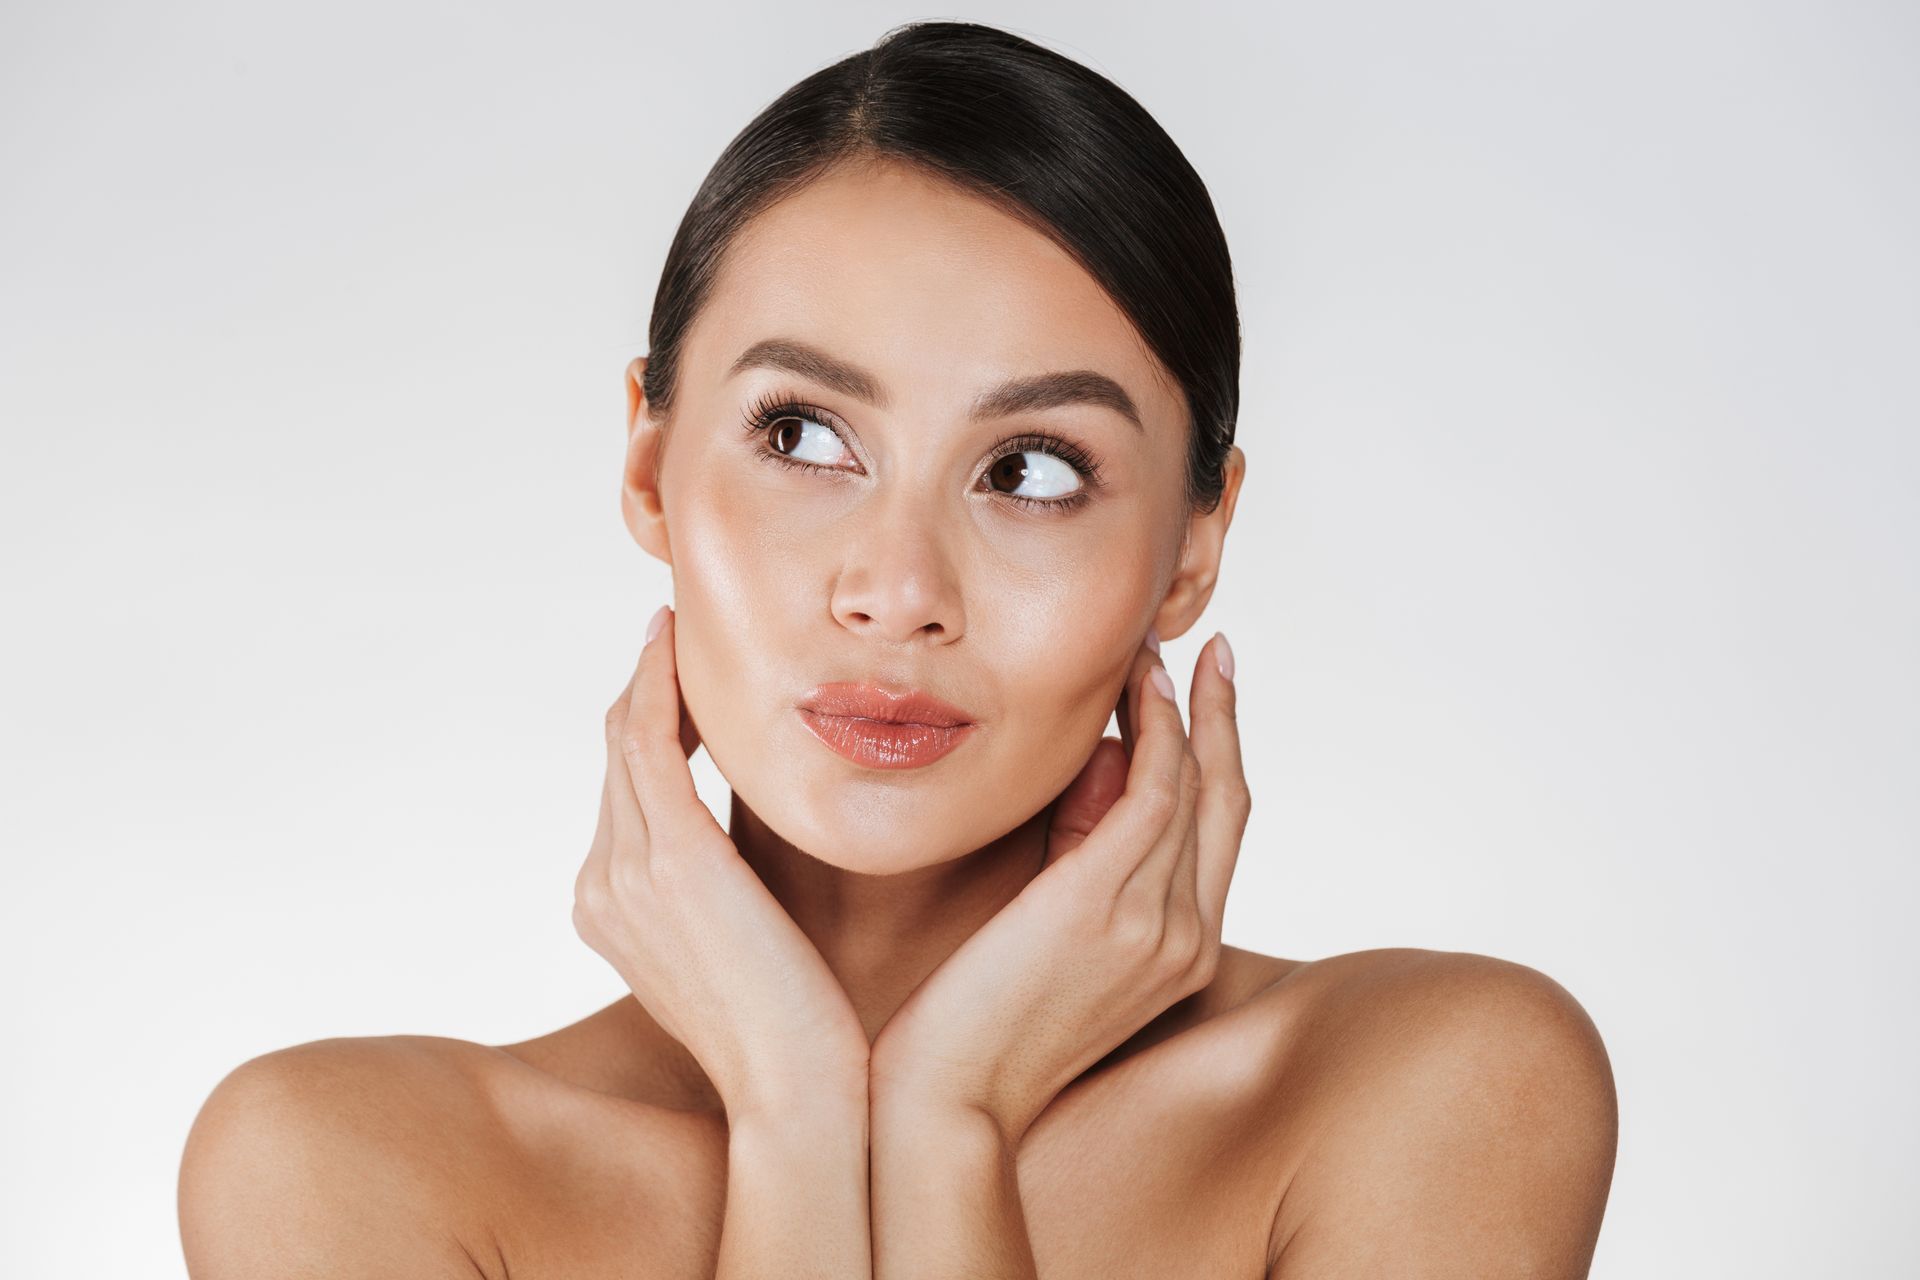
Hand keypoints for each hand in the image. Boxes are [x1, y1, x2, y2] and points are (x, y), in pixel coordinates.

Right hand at [572, 604, 870, 1119]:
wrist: (801, 1097)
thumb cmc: (799, 1033)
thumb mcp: (747, 949)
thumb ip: (732, 895)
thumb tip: (759, 855)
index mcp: (610, 911)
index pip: (624, 792)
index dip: (651, 726)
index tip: (687, 679)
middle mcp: (601, 887)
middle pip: (616, 756)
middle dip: (647, 689)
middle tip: (684, 632)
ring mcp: (625, 873)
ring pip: (626, 739)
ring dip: (652, 674)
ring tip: (684, 628)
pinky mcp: (670, 859)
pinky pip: (647, 742)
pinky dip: (658, 684)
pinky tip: (679, 644)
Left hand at [868, 633, 1248, 1143]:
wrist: (945, 1104)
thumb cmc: (975, 1026)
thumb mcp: (1048, 932)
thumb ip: (1081, 856)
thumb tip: (1099, 765)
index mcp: (1183, 956)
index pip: (1219, 834)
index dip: (1219, 755)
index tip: (1203, 692)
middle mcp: (1187, 939)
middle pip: (1226, 799)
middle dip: (1220, 716)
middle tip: (1209, 649)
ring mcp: (1156, 924)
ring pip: (1193, 784)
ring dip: (1180, 705)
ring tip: (1156, 649)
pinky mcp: (1107, 904)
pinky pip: (1156, 790)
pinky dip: (1157, 729)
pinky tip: (1139, 687)